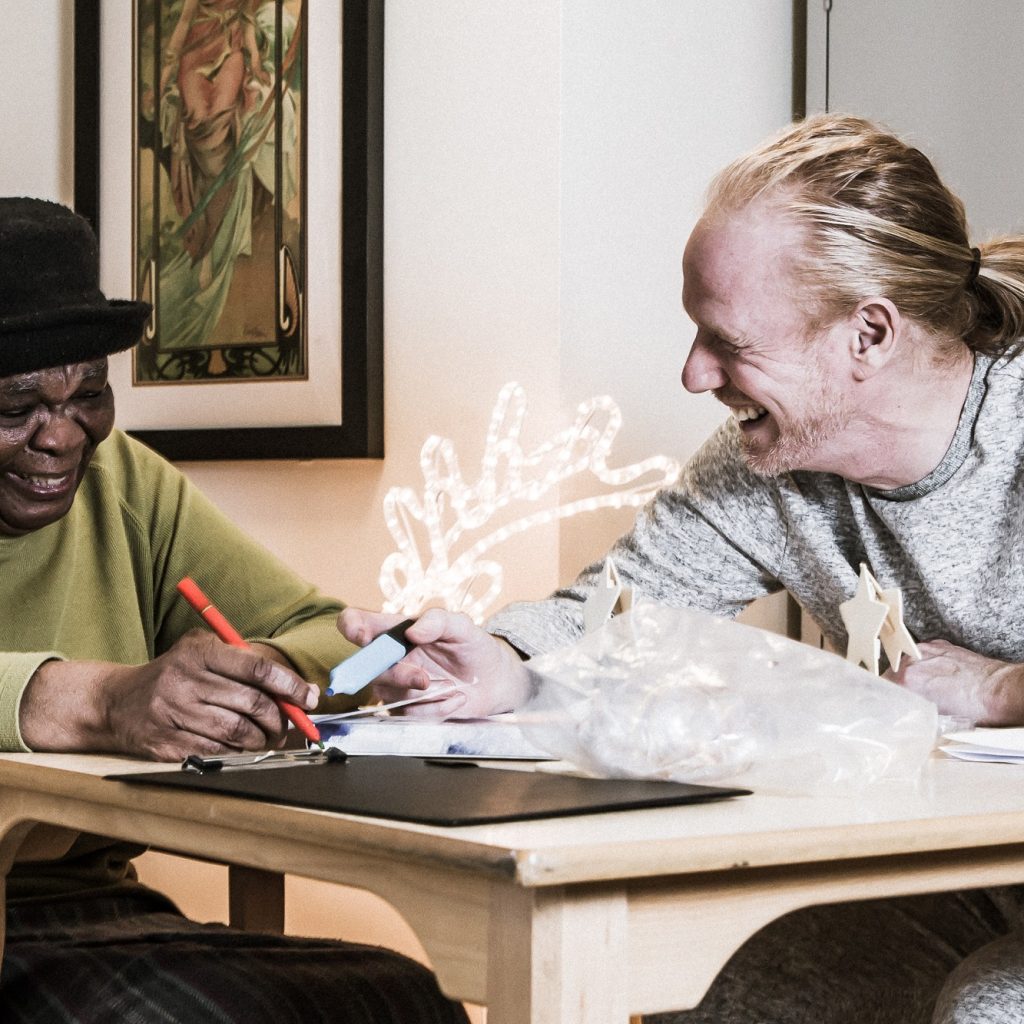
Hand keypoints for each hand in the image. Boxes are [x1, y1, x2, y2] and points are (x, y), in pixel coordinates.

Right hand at [19, 632, 319, 760]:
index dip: (290, 685)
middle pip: (252, 704)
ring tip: (266, 737)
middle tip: (288, 725)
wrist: (117, 701)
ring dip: (261, 739)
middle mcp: (185, 681)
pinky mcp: (165, 743)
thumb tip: (299, 688)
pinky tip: (239, 747)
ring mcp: (173, 714)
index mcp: (199, 653)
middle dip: (279, 718)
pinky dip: (236, 752)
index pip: (257, 669)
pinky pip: (216, 752)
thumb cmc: (176, 672)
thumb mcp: (204, 650)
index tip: (309, 698)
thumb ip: (247, 661)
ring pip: (237, 732)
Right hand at [337, 607, 531, 718]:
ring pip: (387, 694)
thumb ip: (438, 621)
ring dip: (419, 695)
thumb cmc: (472, 647)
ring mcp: (395, 686)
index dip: (352, 626)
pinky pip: (409, 714)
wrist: (494, 681)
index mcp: (395, 631)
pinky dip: (436, 708)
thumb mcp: (462, 627)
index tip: (363, 634)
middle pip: (367, 667)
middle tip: (423, 679)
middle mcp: (389, 658)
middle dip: (395, 675)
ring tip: (451, 688)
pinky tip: (456, 699)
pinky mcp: (407, 710)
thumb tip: (413, 631)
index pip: (356, 623)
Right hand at [886, 639, 1023, 725]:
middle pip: (890, 673)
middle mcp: (911, 660)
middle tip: (907, 700)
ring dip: (909, 674)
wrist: (1001, 690)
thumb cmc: (974, 708)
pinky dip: (924, 664)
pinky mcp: (938, 644)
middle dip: (896, 686)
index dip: (883, 698)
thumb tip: (900, 713)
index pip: (880, 688)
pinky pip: (920, 654)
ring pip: (905, 662)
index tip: (884, 704)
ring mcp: (924, 649)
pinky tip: (936, 677)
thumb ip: (910, 710)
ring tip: (925, 688)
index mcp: (906, 680)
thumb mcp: (934, 718)